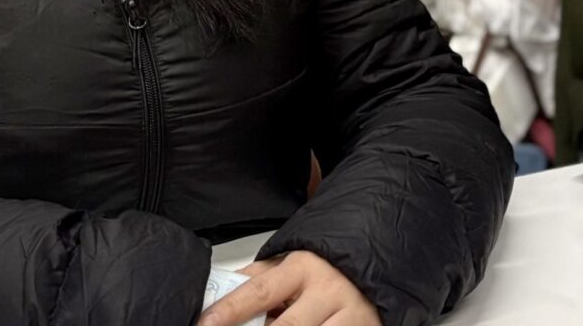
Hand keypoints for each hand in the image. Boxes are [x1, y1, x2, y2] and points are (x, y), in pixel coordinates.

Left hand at [197, 251, 382, 325]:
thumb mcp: (290, 264)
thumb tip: (217, 290)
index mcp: (301, 268)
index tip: (204, 325)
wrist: (378, 263)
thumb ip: (257, 278)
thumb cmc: (327, 267)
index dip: (228, 311)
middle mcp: (326, 292)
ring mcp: (350, 317)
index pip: (257, 292)